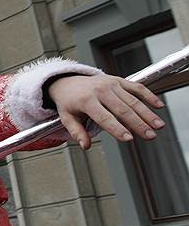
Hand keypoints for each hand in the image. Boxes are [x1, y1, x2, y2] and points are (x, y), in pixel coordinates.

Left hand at [48, 74, 165, 148]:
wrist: (68, 81)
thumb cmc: (69, 102)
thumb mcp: (67, 117)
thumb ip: (77, 132)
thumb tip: (86, 145)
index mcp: (86, 101)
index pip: (104, 117)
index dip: (117, 129)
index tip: (128, 138)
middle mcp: (100, 91)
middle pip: (122, 109)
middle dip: (138, 124)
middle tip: (149, 136)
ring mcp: (111, 84)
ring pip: (132, 100)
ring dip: (147, 113)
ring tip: (157, 126)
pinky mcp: (119, 80)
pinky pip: (136, 87)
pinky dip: (149, 96)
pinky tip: (158, 106)